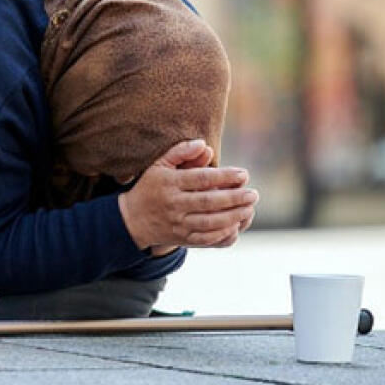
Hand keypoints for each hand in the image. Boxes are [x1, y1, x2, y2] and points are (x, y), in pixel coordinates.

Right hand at [118, 139, 256, 250]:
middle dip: (234, 198)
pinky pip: (205, 239)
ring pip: (209, 222)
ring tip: (249, 208)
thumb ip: (181, 152)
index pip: (201, 178)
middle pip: (209, 202)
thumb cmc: (150, 186)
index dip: (224, 176)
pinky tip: (235, 225)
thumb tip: (204, 145)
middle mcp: (173, 204)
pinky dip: (222, 234)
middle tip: (253, 194)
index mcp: (169, 182)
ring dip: (233, 216)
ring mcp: (177, 223)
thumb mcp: (159, 164)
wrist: (132, 219)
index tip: (244, 174)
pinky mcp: (181, 238)